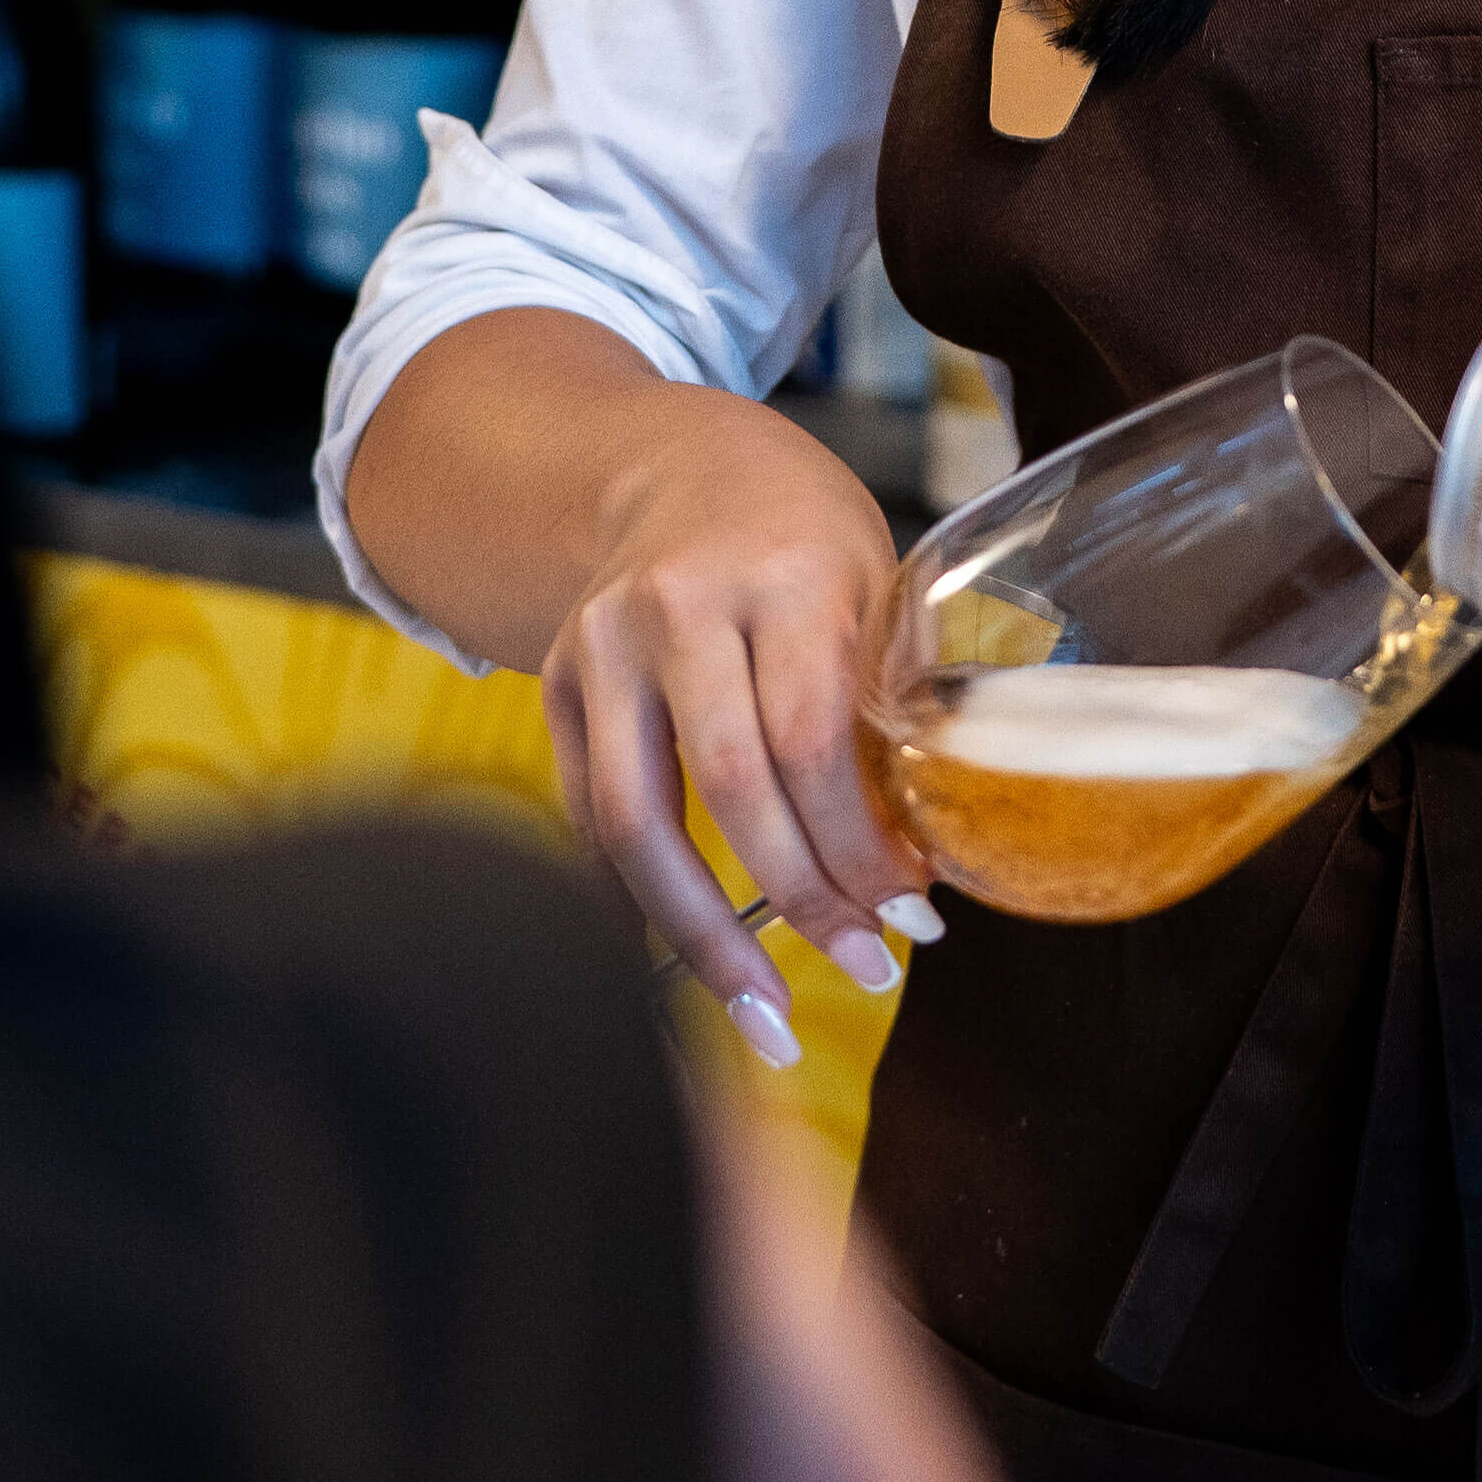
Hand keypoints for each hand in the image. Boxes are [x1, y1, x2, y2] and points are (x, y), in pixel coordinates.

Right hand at [543, 384, 937, 1071]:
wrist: (676, 468)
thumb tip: (927, 860)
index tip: (910, 915)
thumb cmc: (802, 539)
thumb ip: (891, 700)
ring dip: (702, 937)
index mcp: (780, 575)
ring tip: (763, 1013)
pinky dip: (634, 902)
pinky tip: (686, 960)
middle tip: (864, 969)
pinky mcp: (553, 684)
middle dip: (799, 900)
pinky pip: (589, 819)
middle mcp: (677, 606)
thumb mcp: (874, 583)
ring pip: (635, 820)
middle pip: (729, 787)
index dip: (859, 844)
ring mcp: (601, 645)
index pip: (814, 736)